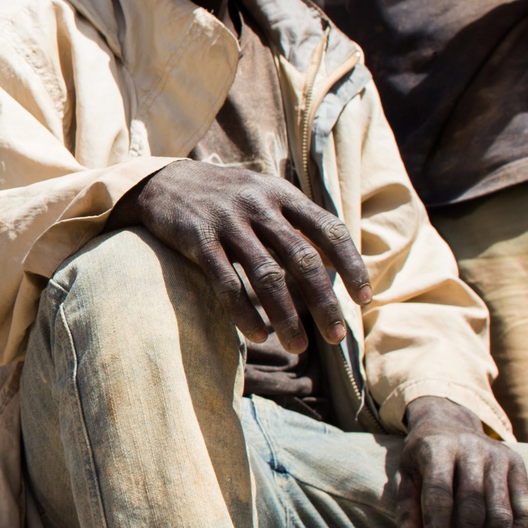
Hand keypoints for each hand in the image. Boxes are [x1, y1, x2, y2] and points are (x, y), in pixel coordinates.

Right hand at [111, 160, 372, 353]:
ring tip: (298, 346)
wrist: (164, 181)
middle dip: (323, 302)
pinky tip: (257, 335)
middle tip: (337, 337)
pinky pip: (226, 282)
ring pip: (266, 275)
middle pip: (302, 258)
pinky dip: (243, 312)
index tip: (364, 298)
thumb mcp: (264, 194)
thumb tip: (336, 263)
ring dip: (286, 316)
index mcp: (282, 193)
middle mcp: (259, 205)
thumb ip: (296, 222)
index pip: (329, 229)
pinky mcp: (198, 239)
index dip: (350, 265)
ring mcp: (228, 222)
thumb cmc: (225, 196)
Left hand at [396, 396, 527, 527]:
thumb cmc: (422, 457)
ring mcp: (499, 457)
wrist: (450, 422)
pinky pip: (524, 509)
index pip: (440, 496)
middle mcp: (472, 449)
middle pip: (472, 509)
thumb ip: (406, 507)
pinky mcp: (519, 465)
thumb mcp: (405, 474)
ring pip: (500, 513)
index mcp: (438, 448)